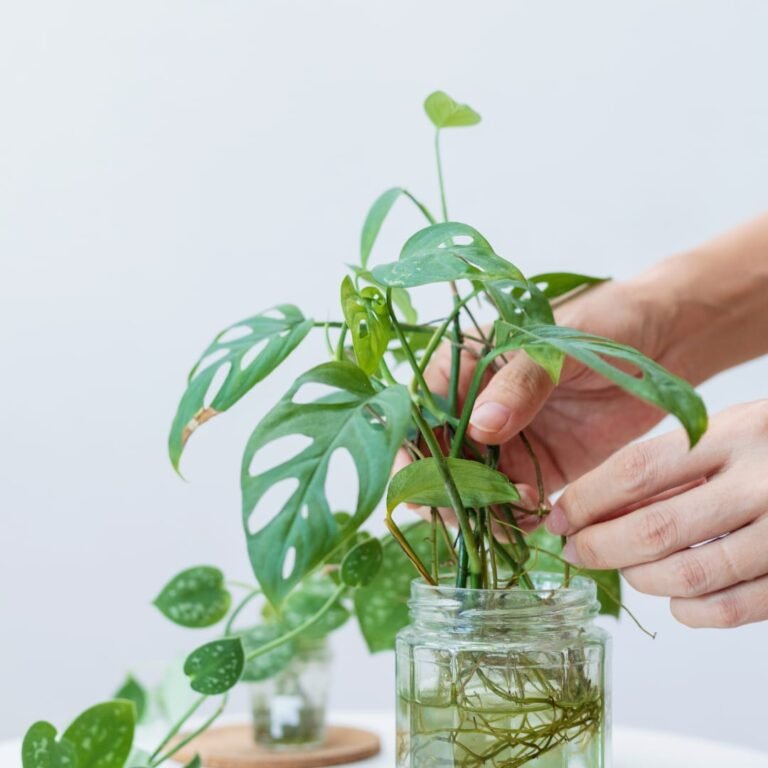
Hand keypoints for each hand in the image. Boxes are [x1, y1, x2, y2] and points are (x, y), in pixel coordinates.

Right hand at [425, 280, 681, 494]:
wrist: (665, 340)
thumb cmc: (605, 322)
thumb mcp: (558, 345)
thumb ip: (520, 383)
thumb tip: (479, 426)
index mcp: (465, 367)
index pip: (419, 413)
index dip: (410, 452)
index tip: (422, 486)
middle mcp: (476, 408)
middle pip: (437, 460)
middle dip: (447, 493)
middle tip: (476, 511)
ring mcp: (506, 441)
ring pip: (471, 488)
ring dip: (482, 510)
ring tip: (518, 512)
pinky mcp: (539, 466)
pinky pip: (511, 500)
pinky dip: (514, 517)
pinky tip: (535, 514)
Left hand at [547, 401, 767, 627]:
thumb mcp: (722, 430)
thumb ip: (667, 464)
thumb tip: (591, 507)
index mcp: (732, 433)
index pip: (635, 471)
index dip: (586, 499)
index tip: (558, 516)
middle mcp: (763, 481)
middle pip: (656, 529)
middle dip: (600, 546)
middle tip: (576, 550)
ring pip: (690, 576)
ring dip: (640, 579)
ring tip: (623, 570)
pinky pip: (735, 609)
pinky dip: (692, 612)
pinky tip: (674, 599)